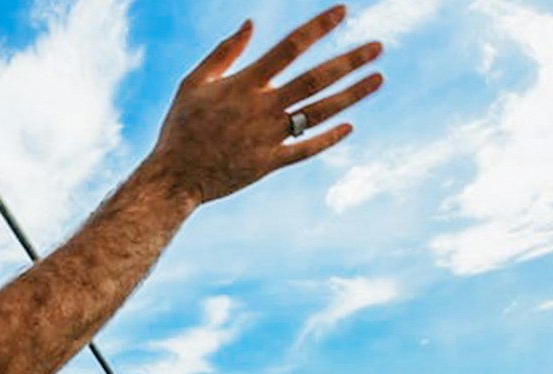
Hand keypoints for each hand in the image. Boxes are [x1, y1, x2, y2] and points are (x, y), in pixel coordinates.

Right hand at [151, 5, 383, 203]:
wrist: (174, 178)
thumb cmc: (180, 127)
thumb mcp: (193, 83)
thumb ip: (224, 53)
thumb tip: (249, 24)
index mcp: (243, 84)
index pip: (290, 47)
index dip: (318, 28)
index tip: (342, 11)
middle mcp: (261, 109)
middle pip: (315, 79)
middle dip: (349, 61)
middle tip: (378, 46)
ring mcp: (268, 137)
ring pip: (319, 113)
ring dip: (351, 95)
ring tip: (378, 78)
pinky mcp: (269, 163)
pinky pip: (306, 149)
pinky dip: (328, 138)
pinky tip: (349, 126)